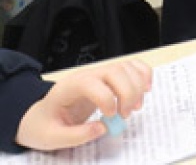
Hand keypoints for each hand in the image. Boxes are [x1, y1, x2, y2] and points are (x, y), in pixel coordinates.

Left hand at [15, 58, 151, 150]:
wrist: (41, 116)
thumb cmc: (44, 125)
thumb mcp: (51, 137)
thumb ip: (75, 135)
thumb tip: (103, 128)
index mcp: (69, 87)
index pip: (92, 82)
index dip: (106, 98)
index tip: (110, 117)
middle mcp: (87, 75)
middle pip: (116, 71)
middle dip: (128, 93)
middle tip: (126, 115)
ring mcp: (100, 74)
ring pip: (127, 68)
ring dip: (138, 87)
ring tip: (135, 108)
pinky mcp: (110, 78)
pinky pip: (132, 67)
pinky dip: (144, 75)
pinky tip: (145, 90)